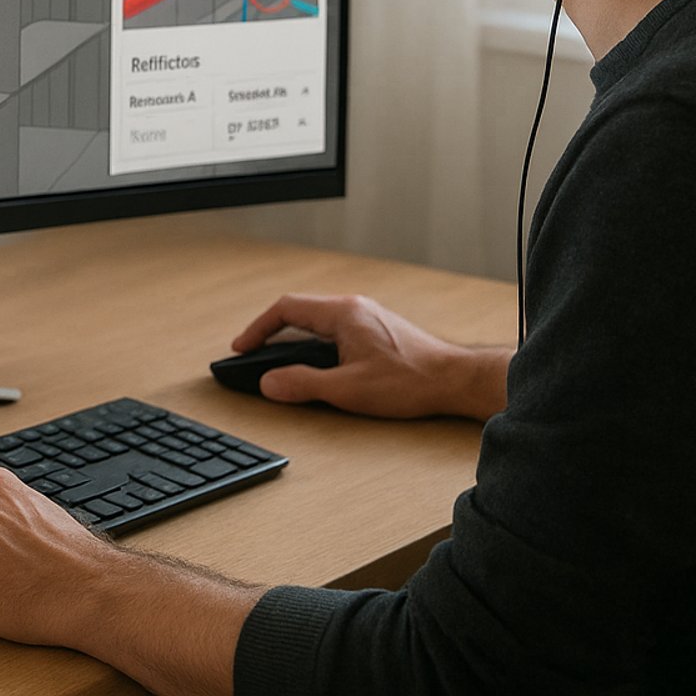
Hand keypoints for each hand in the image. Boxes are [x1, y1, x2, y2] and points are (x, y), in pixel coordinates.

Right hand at [232, 293, 510, 420]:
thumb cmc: (409, 381)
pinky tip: (317, 363)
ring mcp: (367, 317)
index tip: (242, 347)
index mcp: (342, 313)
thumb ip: (303, 384)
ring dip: (294, 338)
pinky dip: (314, 342)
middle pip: (300, 312)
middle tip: (253, 354)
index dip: (258, 329)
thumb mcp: (347, 389)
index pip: (286, 309)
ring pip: (317, 321)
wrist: (453, 380)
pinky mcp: (377, 330)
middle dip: (271, 332)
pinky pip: (334, 329)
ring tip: (279, 361)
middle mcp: (353, 308)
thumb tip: (269, 383)